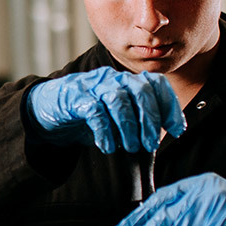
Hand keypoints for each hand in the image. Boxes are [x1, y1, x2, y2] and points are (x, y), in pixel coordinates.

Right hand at [28, 68, 186, 152]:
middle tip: (152, 143)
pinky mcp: (75, 97)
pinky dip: (105, 131)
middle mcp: (113, 78)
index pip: (156, 84)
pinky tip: (109, 146)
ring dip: (129, 126)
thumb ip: (136, 122)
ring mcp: (93, 86)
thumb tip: (160, 138)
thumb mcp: (115, 116)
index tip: (177, 130)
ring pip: (119, 100)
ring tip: (132, 147)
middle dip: (150, 118)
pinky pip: (95, 112)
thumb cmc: (87, 114)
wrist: (48, 109)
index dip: (170, 106)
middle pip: (140, 90)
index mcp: (126, 81)